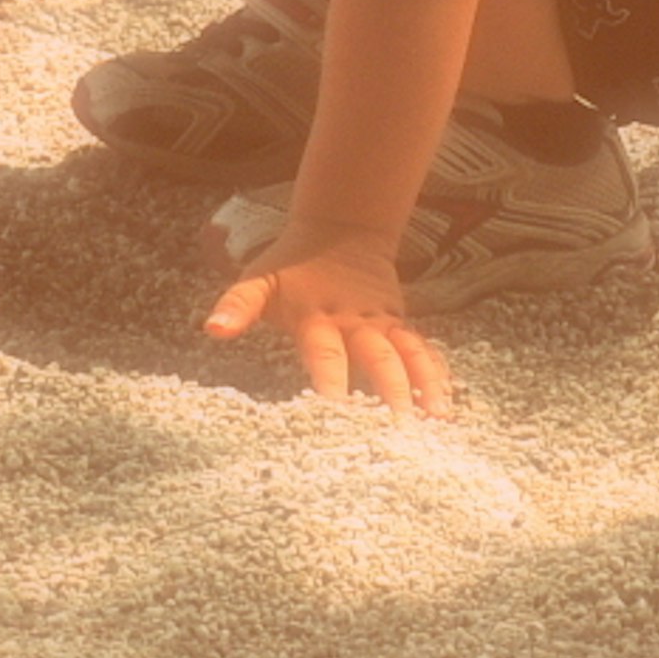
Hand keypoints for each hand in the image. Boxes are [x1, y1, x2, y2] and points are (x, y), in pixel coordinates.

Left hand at [203, 222, 452, 418]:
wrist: (340, 228)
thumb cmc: (289, 265)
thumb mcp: (258, 279)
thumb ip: (237, 306)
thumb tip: (213, 329)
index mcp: (319, 318)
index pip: (326, 355)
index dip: (331, 382)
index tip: (336, 413)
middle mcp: (357, 323)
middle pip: (378, 358)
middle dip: (390, 391)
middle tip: (398, 428)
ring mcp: (383, 323)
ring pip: (409, 354)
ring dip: (423, 384)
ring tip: (435, 420)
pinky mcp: (400, 324)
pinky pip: (422, 349)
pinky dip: (436, 375)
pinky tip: (446, 406)